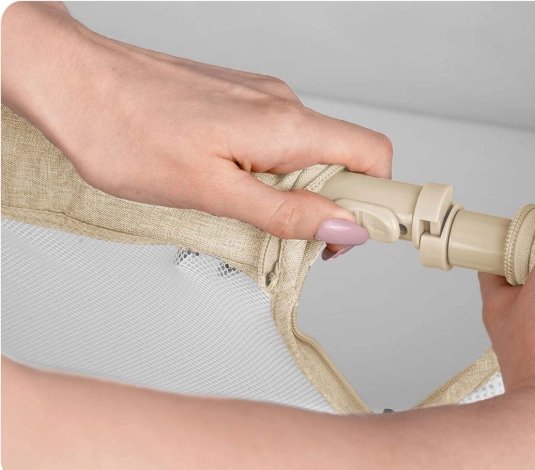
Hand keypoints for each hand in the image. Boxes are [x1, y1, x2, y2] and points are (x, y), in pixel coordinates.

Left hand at [1, 2, 390, 255]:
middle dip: (326, 206)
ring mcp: (260, 98)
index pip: (372, 155)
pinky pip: (277, 141)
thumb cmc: (125, 132)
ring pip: (307, 154)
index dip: (377, 199)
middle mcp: (281, 104)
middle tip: (283, 237)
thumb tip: (345, 226)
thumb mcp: (210, 191)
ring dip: (292, 192)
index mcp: (285, 125)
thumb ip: (284, 211)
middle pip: (343, 159)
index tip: (356, 235)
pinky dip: (268, 172)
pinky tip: (227, 185)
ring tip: (241, 210)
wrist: (72, 81)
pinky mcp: (238, 99)